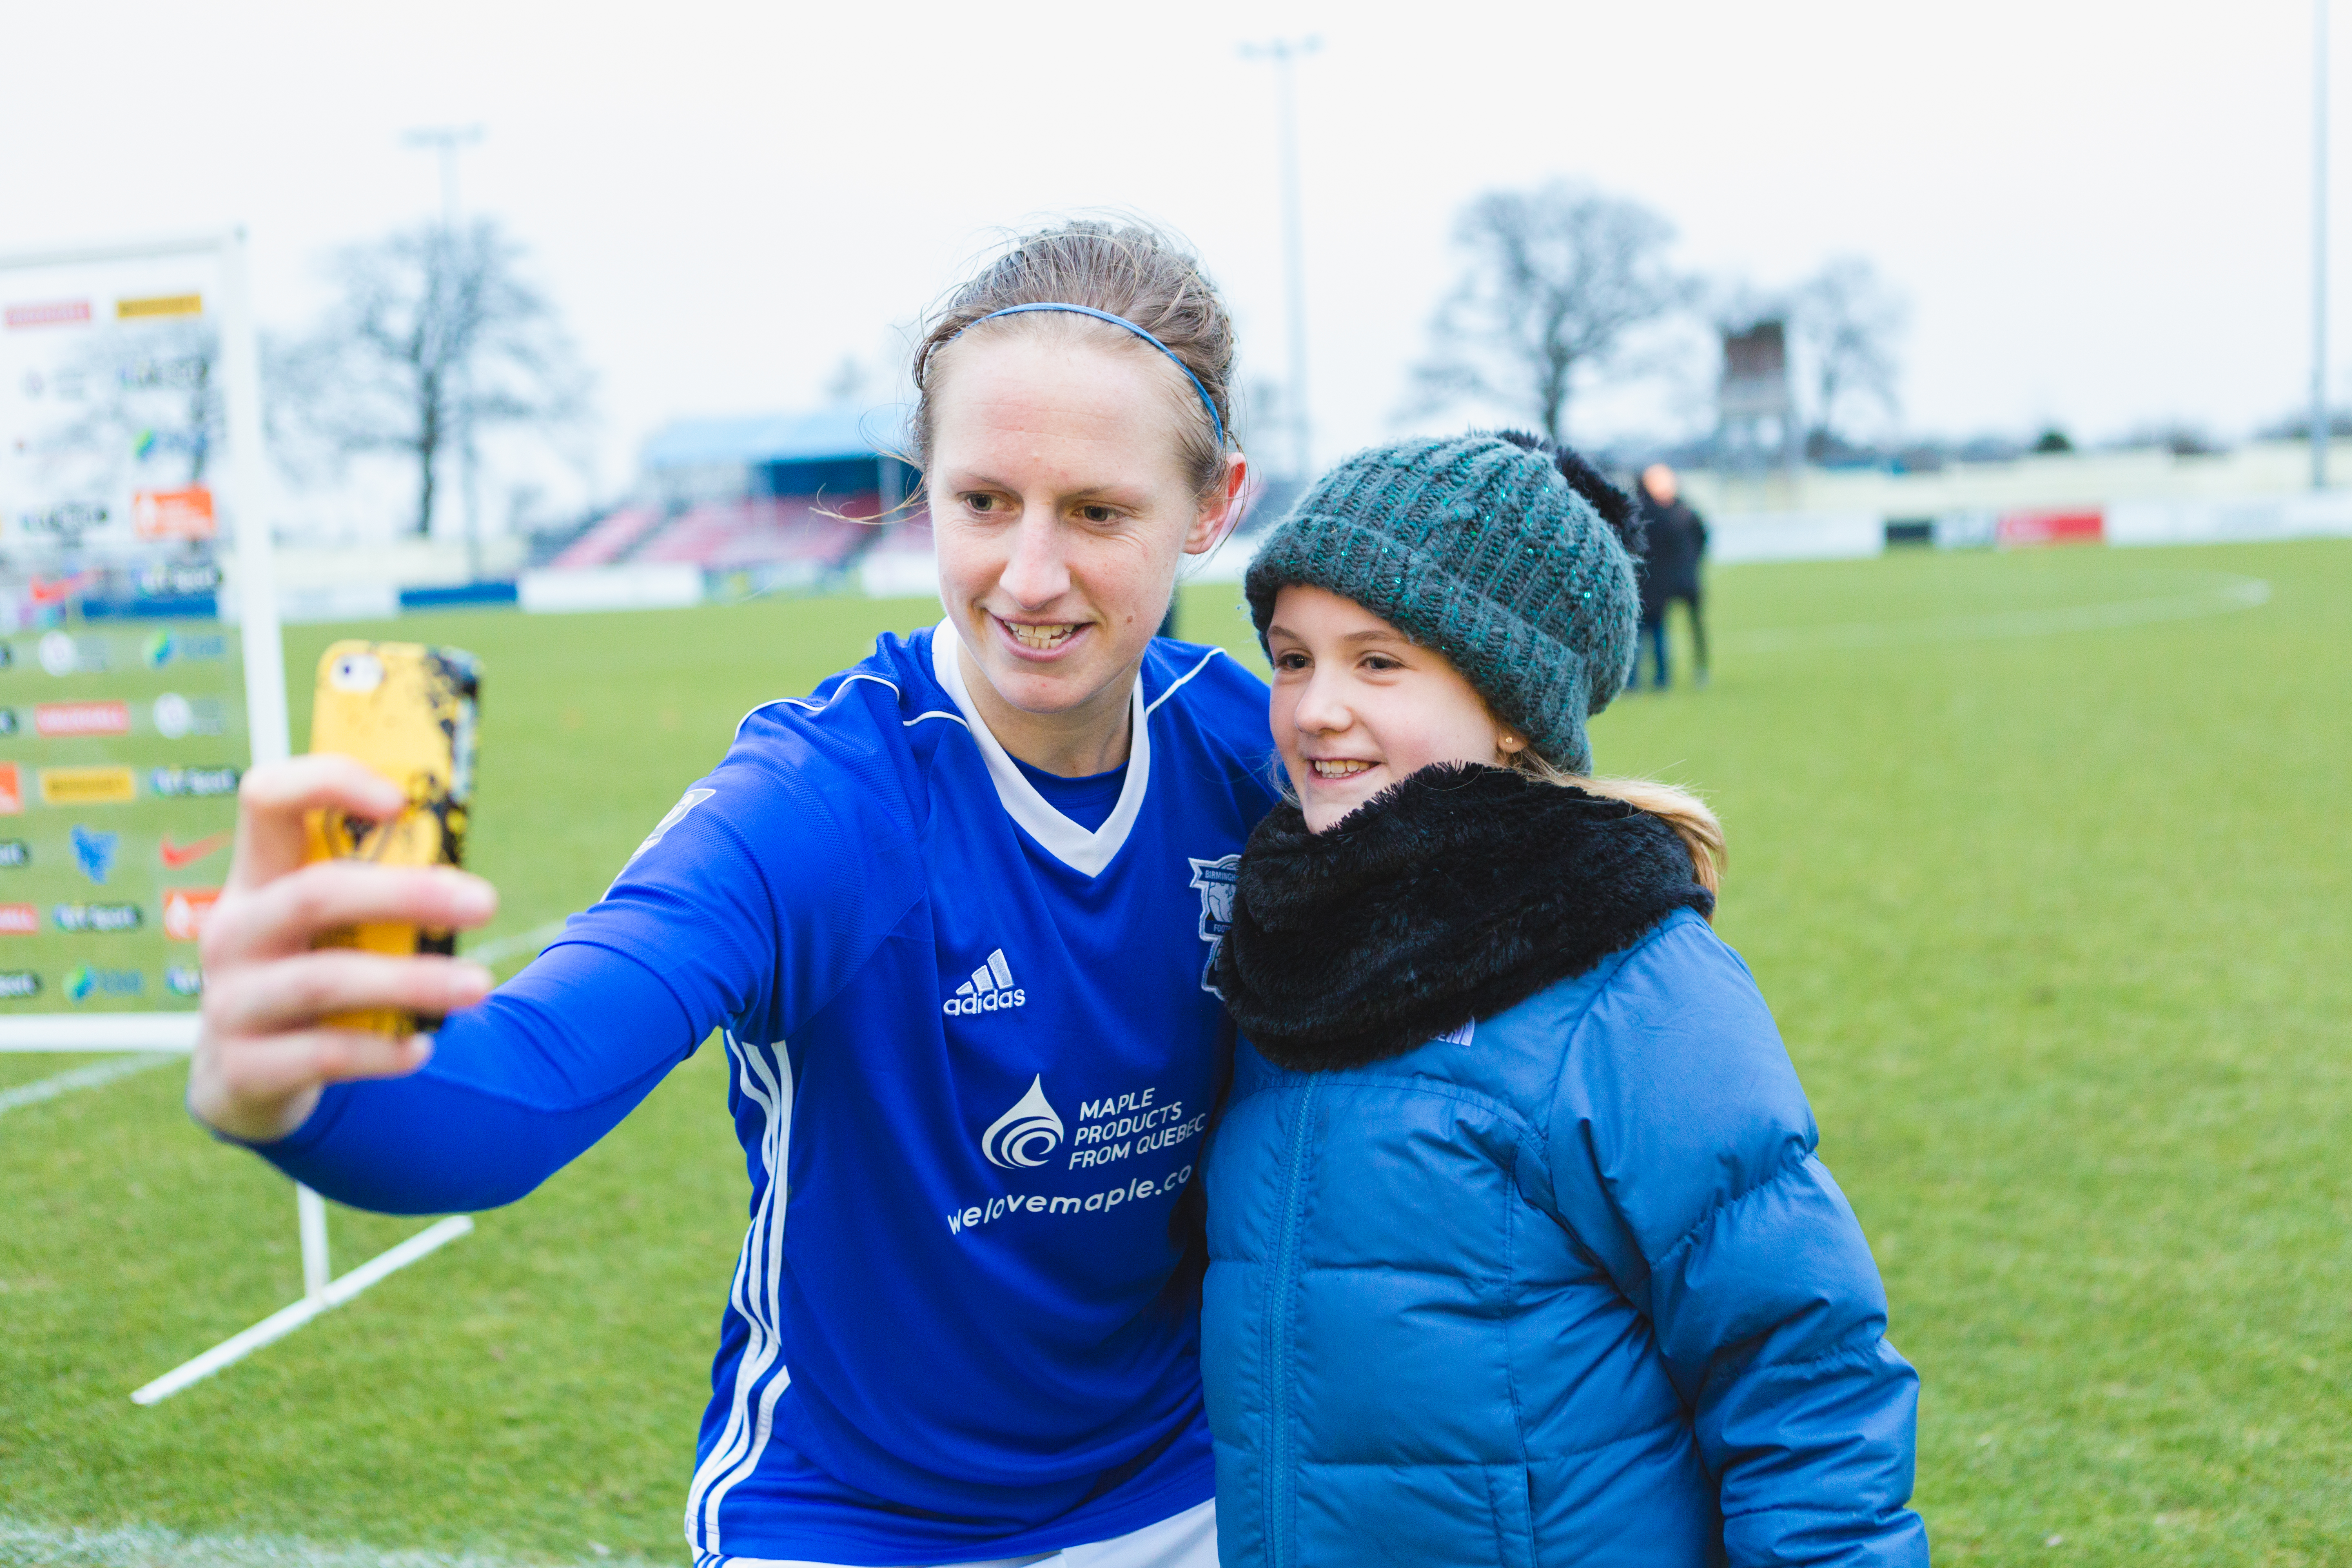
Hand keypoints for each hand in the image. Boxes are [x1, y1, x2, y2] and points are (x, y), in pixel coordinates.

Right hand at [189, 756, 498, 1143]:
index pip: (267, 799)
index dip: (326, 782)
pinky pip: (321, 1053)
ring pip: (323, 980)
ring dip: (411, 981)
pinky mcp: (244, 1067)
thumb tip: (474, 879)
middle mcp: (234, 931)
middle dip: (406, 894)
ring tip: (479, 985)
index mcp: (259, 877)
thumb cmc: (312, 970)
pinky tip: (423, 1048)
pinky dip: (380, 1050)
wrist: (244, 1076)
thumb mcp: (332, 925)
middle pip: (315, 894)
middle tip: (486, 903)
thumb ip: (383, 891)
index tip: (398, 800)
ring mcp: (232, 1001)